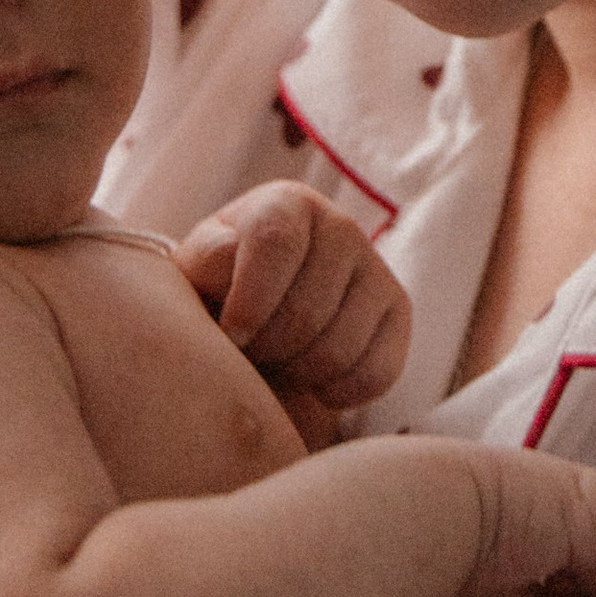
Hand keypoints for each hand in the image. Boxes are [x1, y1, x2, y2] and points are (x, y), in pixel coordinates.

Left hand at [183, 185, 409, 438]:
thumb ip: (205, 261)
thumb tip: (230, 254)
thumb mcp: (197, 272)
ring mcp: (375, 268)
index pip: (276, 244)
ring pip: (340, 347)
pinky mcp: (397, 312)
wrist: (258, 315)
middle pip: (308, 309)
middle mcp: (340, 226)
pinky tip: (313, 380)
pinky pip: (375, 372)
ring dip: (300, 373)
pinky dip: (338, 392)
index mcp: (286, 204)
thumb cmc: (220, 290)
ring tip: (277, 363)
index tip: (231, 338)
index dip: (250, 302)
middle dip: (269, 349)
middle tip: (249, 355)